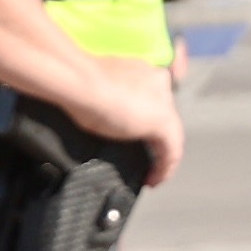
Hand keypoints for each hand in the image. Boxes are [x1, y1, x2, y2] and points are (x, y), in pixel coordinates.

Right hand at [74, 55, 186, 188]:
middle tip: (145, 158)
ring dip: (163, 156)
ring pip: (171, 134)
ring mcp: (164, 102)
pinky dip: (164, 167)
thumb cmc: (79, 82)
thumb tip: (100, 112)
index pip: (153, 98)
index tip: (134, 132)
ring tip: (152, 173)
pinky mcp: (162, 122)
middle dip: (155, 138)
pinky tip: (154, 179)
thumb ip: (108, 98)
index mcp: (143, 71)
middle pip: (163, 116)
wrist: (79, 80)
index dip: (146, 117)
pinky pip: (172, 151)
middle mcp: (159, 82)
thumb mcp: (96, 90)